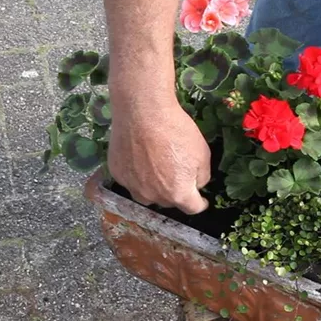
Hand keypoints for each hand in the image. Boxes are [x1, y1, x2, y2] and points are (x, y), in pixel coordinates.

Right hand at [108, 85, 210, 214]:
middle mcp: (153, 196)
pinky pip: (131, 180)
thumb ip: (202, 177)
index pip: (192, 208)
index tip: (201, 199)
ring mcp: (132, 186)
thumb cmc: (176, 131)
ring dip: (155, 187)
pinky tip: (140, 157)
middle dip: (176, 192)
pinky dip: (138, 174)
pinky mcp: (117, 173)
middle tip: (177, 173)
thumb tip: (195, 184)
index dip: (200, 203)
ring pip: (147, 194)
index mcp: (177, 193)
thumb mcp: (203, 154)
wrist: (142, 112)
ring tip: (157, 168)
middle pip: (169, 201)